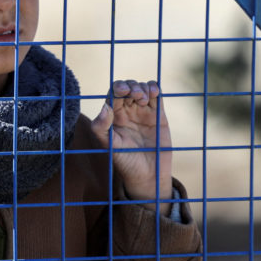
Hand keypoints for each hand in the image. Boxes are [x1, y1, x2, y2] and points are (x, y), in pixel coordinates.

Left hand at [91, 80, 172, 209]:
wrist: (148, 174)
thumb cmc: (125, 161)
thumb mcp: (109, 146)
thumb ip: (101, 128)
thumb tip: (104, 107)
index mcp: (113, 116)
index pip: (113, 94)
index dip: (118, 88)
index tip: (122, 91)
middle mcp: (127, 111)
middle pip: (128, 88)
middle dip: (131, 86)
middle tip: (135, 95)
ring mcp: (143, 111)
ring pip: (142, 89)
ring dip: (143, 87)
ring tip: (144, 98)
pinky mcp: (158, 114)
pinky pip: (157, 96)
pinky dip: (155, 89)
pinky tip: (154, 92)